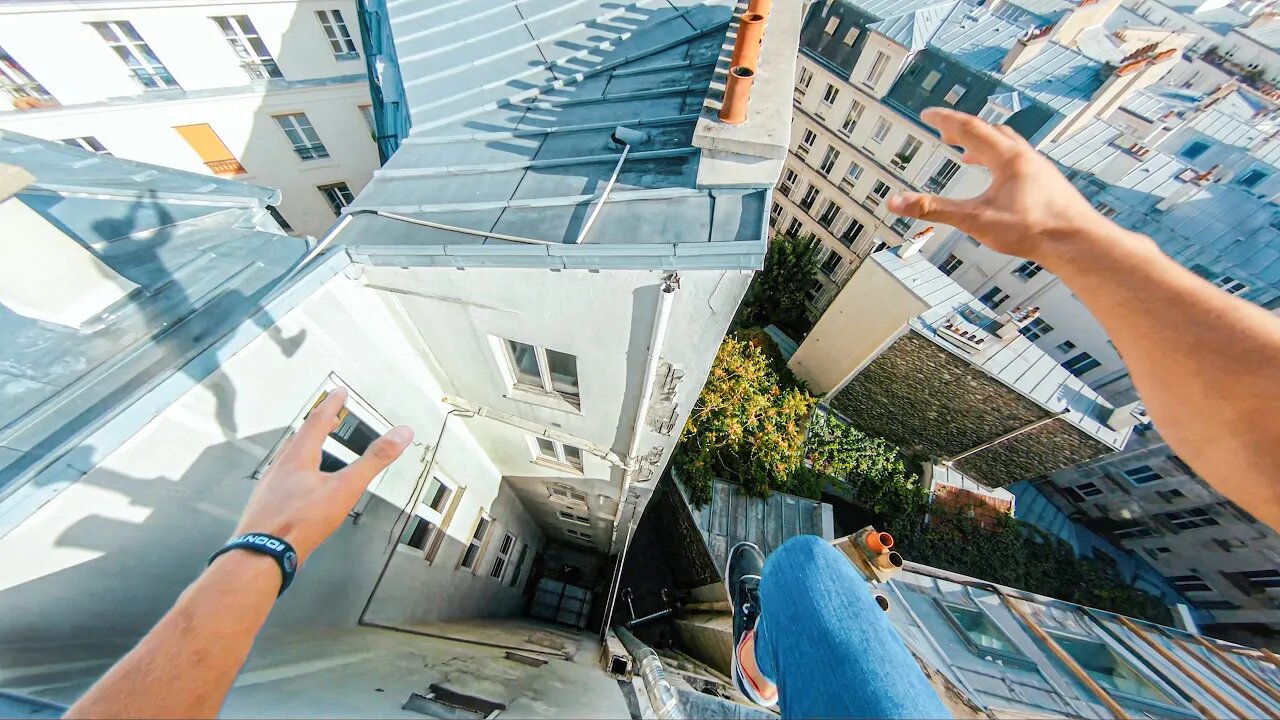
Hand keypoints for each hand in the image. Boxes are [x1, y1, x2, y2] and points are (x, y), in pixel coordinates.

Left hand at [233, 388, 412, 562]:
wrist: (262, 555)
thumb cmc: (300, 521)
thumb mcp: (345, 488)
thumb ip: (373, 460)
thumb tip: (401, 434)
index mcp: (298, 457)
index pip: (316, 421)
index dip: (331, 405)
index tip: (339, 393)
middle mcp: (280, 467)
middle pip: (299, 438)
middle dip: (317, 425)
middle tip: (328, 417)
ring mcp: (270, 487)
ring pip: (288, 459)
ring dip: (305, 448)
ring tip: (315, 448)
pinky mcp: (266, 507)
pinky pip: (282, 480)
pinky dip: (295, 473)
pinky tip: (299, 487)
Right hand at [887, 108, 1116, 262]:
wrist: (1076, 242)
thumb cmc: (1033, 230)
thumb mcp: (975, 220)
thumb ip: (934, 210)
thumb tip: (898, 202)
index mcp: (1006, 158)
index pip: (968, 128)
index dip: (944, 120)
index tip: (927, 113)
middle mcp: (1024, 157)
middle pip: (989, 132)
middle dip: (962, 130)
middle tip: (943, 131)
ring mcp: (1039, 168)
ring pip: (1007, 145)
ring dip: (983, 144)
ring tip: (968, 154)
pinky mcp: (1047, 183)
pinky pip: (1019, 162)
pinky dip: (1000, 161)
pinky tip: (999, 181)